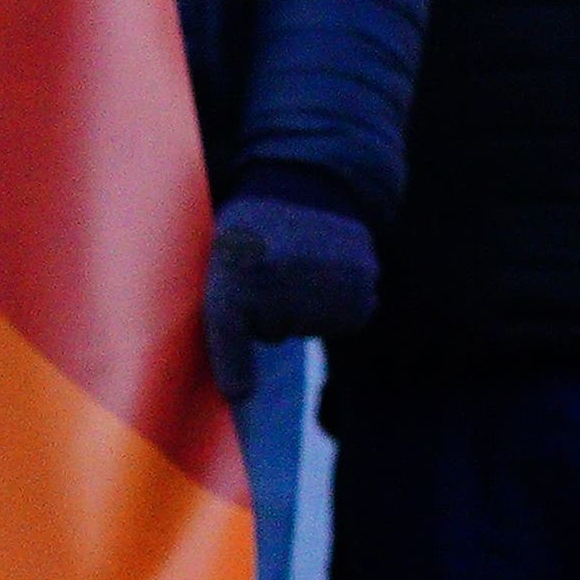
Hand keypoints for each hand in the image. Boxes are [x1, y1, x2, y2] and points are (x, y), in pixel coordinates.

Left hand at [204, 194, 376, 382]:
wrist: (300, 185)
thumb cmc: (248, 233)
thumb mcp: (217, 263)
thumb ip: (222, 317)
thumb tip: (237, 394)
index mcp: (232, 272)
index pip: (230, 332)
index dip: (234, 367)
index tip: (238, 395)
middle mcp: (277, 278)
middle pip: (273, 331)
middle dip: (268, 312)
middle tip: (266, 270)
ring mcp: (323, 279)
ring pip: (313, 323)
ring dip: (306, 306)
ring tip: (297, 265)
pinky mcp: (362, 279)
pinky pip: (350, 315)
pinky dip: (340, 303)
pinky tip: (328, 271)